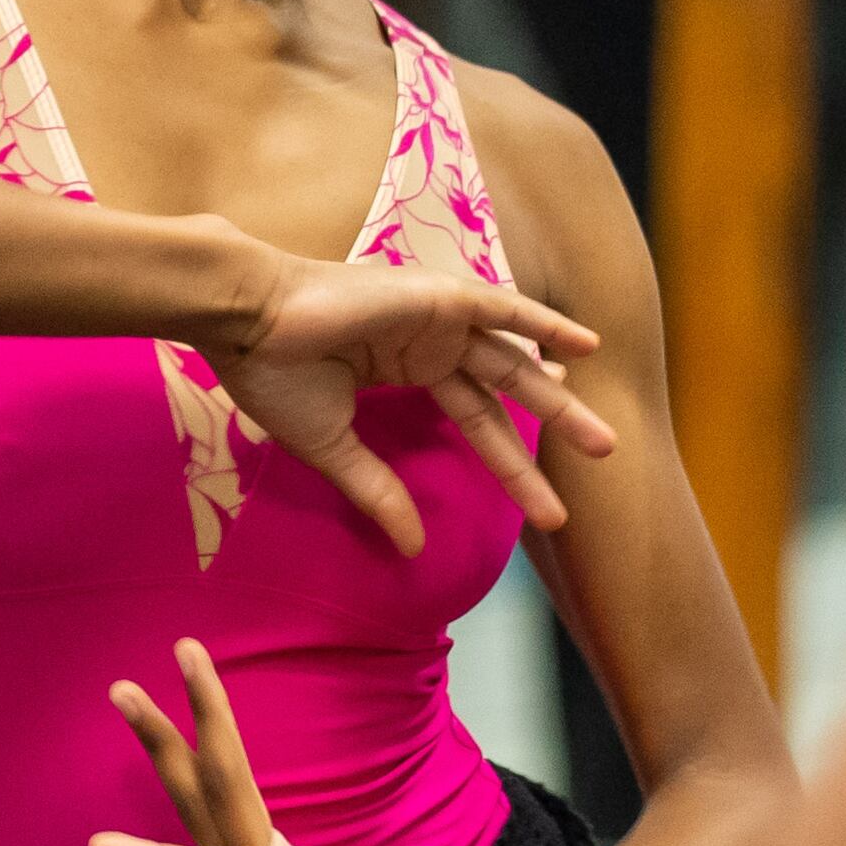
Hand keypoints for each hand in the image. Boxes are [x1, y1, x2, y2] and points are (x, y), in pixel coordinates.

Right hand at [215, 254, 613, 555]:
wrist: (244, 319)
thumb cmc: (274, 373)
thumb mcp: (334, 446)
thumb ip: (378, 491)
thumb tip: (412, 548)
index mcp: (403, 368)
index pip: (474, 421)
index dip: (509, 464)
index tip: (541, 511)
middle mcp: (428, 342)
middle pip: (504, 393)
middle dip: (551, 430)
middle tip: (600, 463)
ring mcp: (435, 316)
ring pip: (512, 361)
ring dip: (558, 398)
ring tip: (602, 443)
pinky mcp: (437, 296)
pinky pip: (504, 308)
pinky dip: (544, 324)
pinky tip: (585, 346)